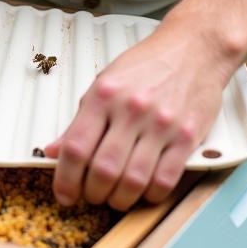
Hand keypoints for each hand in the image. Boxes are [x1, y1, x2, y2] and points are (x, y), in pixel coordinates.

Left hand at [45, 26, 233, 211]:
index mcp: (104, 95)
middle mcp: (131, 109)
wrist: (192, 48)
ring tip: (116, 196)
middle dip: (92, 193)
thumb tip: (54, 150)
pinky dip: (151, 195)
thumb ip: (80, 119)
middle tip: (92, 194)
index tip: (64, 193)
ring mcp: (160, 124)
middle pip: (103, 170)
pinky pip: (165, 179)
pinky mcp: (186, 136)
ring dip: (120, 199)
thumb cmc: (147, 64)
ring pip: (133, 180)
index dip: (65, 179)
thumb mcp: (104, 82)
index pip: (76, 147)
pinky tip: (144, 190)